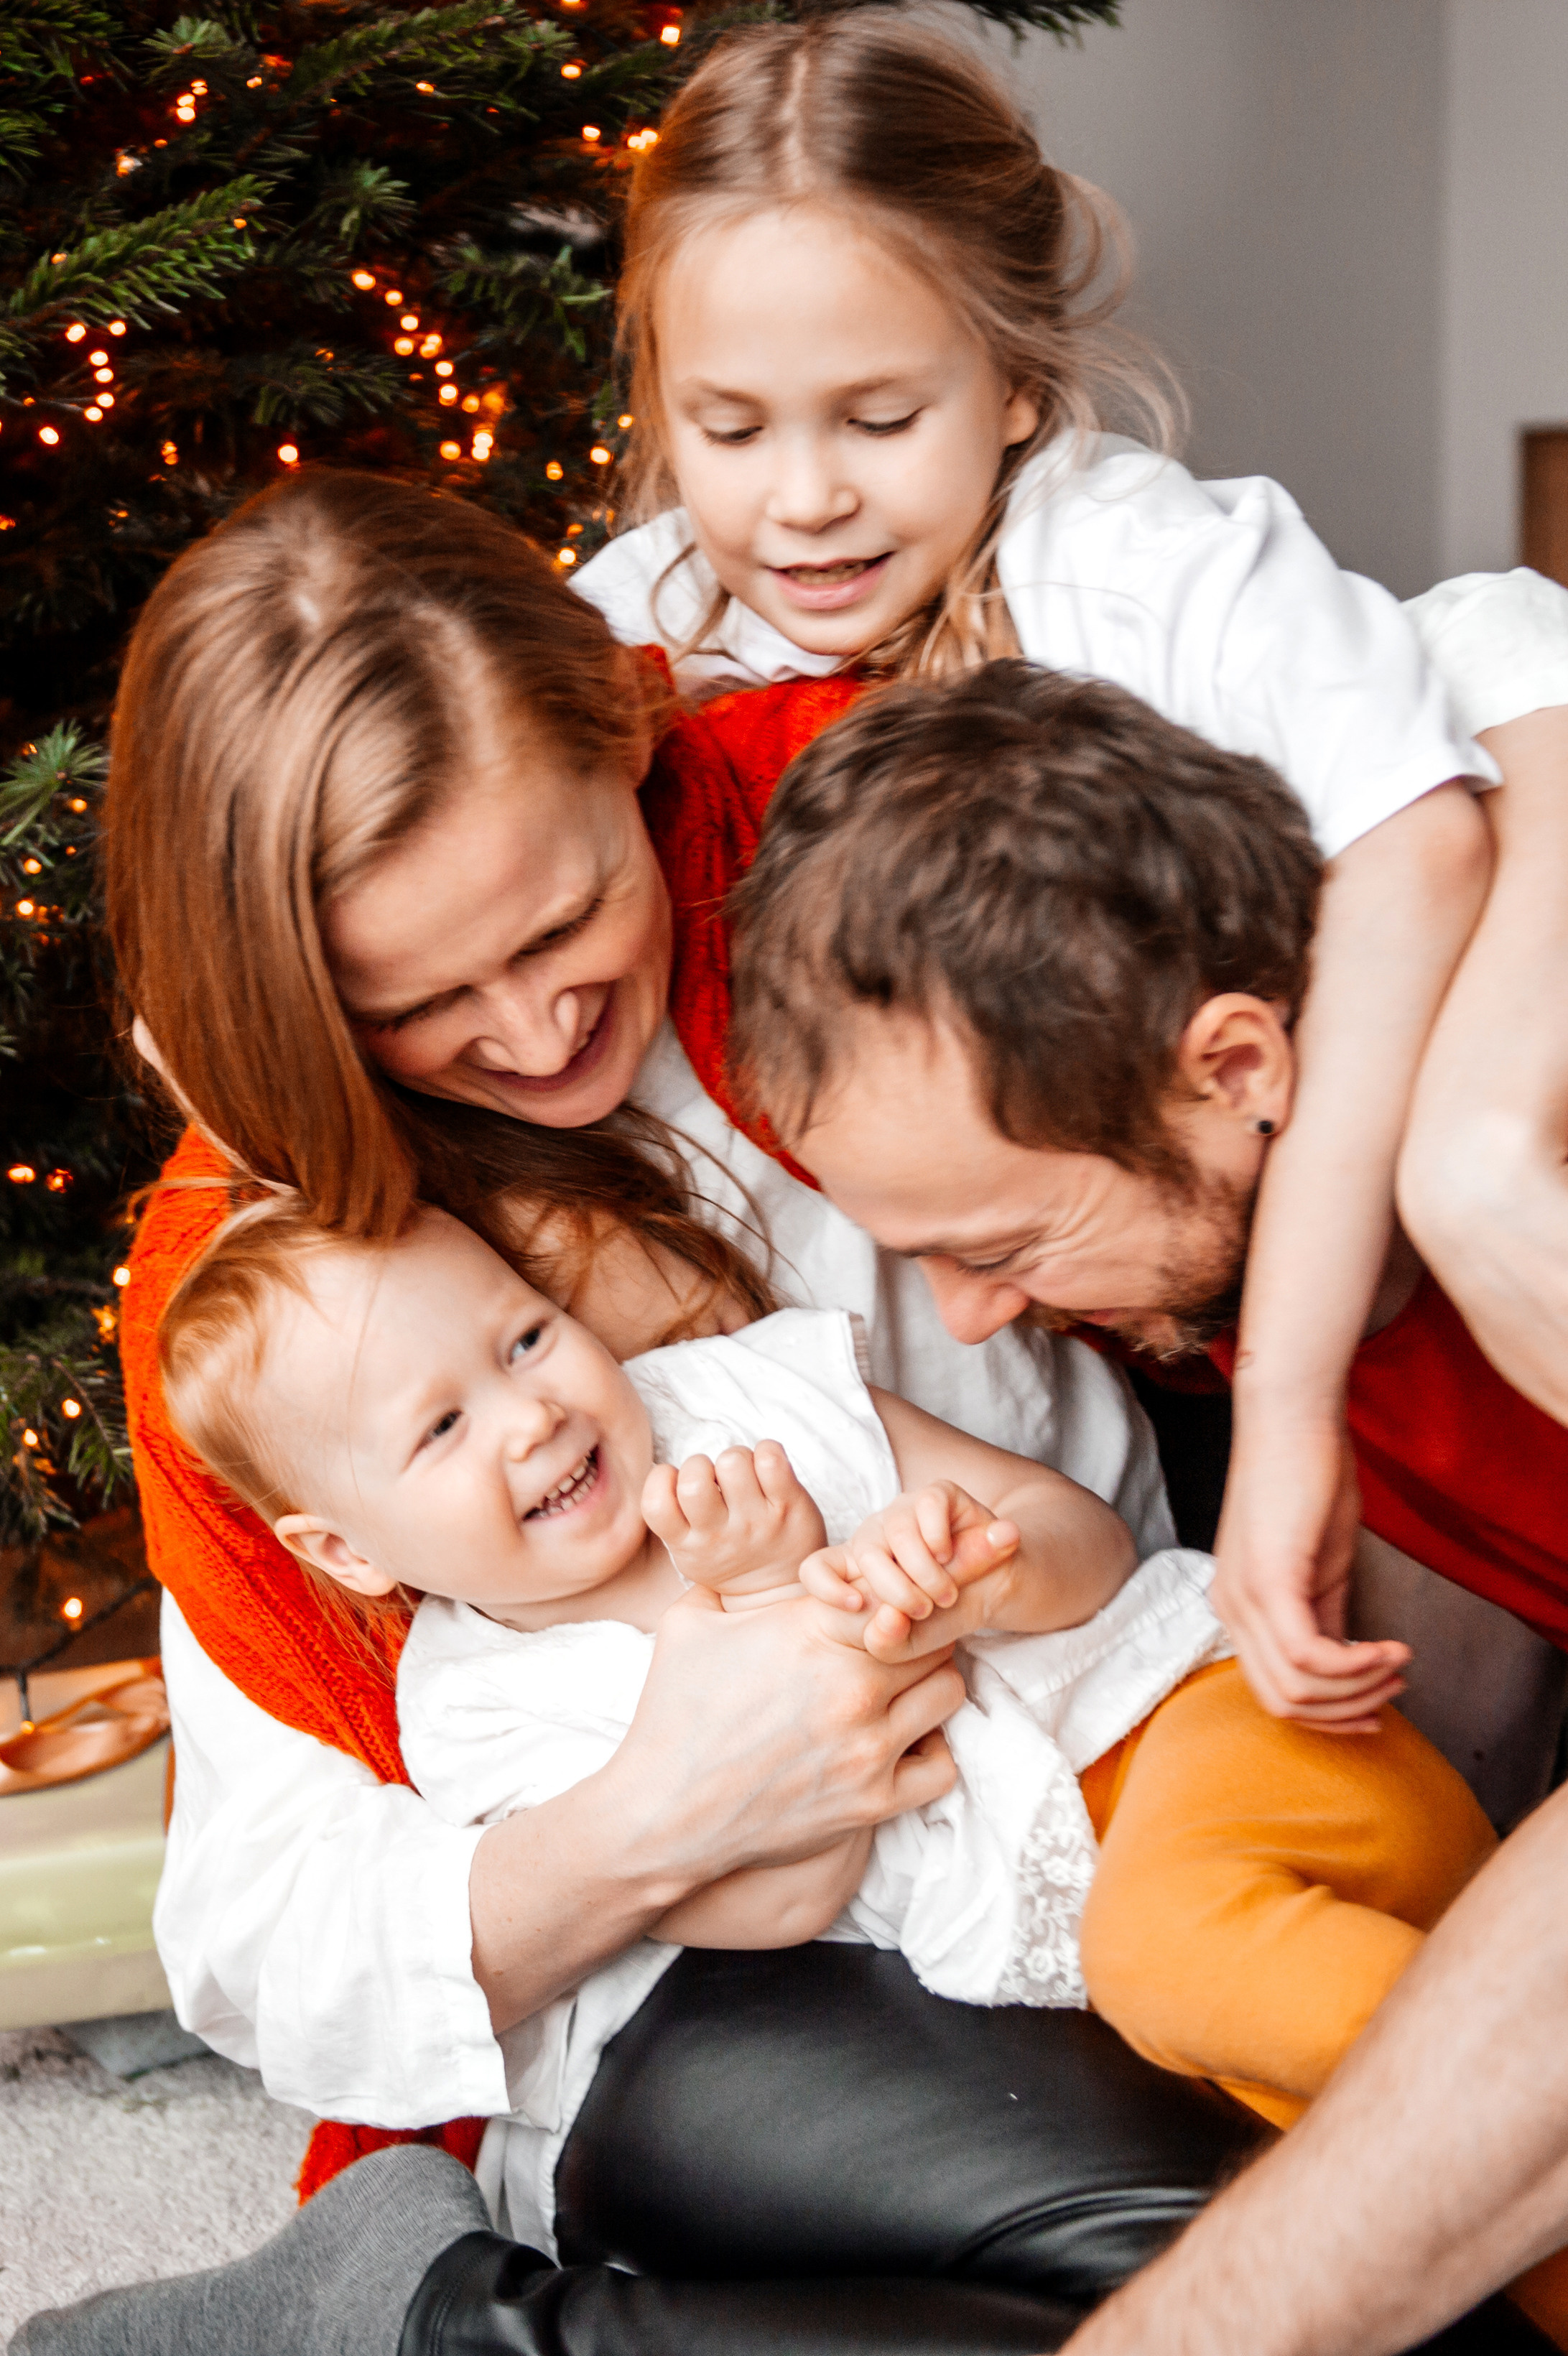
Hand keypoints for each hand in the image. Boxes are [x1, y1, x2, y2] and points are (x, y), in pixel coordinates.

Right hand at [601, 1585, 963, 1879]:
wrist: (662, 1814)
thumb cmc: (672, 1714)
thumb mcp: (689, 1621)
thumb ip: (731, 1577)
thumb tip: (744, 1545)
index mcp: (810, 1632)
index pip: (894, 1584)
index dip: (898, 1582)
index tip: (889, 1591)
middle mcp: (851, 1686)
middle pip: (933, 1631)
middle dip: (918, 1626)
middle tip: (897, 1635)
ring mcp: (867, 1747)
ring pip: (947, 1689)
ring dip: (928, 1681)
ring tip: (899, 1684)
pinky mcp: (873, 1801)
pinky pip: (942, 1764)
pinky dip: (930, 1749)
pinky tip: (899, 1741)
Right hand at [643, 1440, 826, 1600]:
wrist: (778, 1592)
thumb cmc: (728, 1557)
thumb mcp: (690, 1553)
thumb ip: (675, 1519)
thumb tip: (667, 1472)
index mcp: (687, 1543)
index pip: (655, 1503)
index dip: (661, 1479)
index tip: (678, 1482)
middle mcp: (720, 1533)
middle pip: (694, 1479)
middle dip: (699, 1465)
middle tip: (713, 1479)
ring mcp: (756, 1520)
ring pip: (732, 1461)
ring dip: (735, 1458)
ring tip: (743, 1475)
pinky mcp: (788, 1505)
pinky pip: (771, 1459)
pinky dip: (768, 1450)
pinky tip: (767, 1467)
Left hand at [800, 1480, 1020, 1658]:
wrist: (1001, 1592)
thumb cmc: (947, 1616)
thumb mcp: (914, 1642)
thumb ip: (890, 1641)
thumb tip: (888, 1618)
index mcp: (858, 1571)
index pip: (817, 1568)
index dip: (825, 1586)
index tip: (855, 1607)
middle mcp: (876, 1536)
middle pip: (864, 1551)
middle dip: (895, 1589)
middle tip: (923, 1610)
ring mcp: (905, 1511)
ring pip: (897, 1530)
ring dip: (925, 1570)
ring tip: (946, 1594)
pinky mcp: (938, 1495)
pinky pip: (928, 1505)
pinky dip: (939, 1537)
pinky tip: (949, 1556)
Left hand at [1212, 1415, 1408, 1731]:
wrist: (1293, 1418)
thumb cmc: (1308, 1481)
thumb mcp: (1319, 1565)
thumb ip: (1326, 1619)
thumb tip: (1347, 1667)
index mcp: (1238, 1607)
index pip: (1272, 1692)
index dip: (1328, 1714)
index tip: (1377, 1705)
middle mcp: (1230, 1608)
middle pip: (1281, 1703)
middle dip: (1346, 1710)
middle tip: (1394, 1685)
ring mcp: (1244, 1596)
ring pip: (1296, 1689)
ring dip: (1360, 1688)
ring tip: (1398, 1662)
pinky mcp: (1269, 1580)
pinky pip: (1309, 1657)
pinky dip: (1359, 1665)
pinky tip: (1393, 1648)